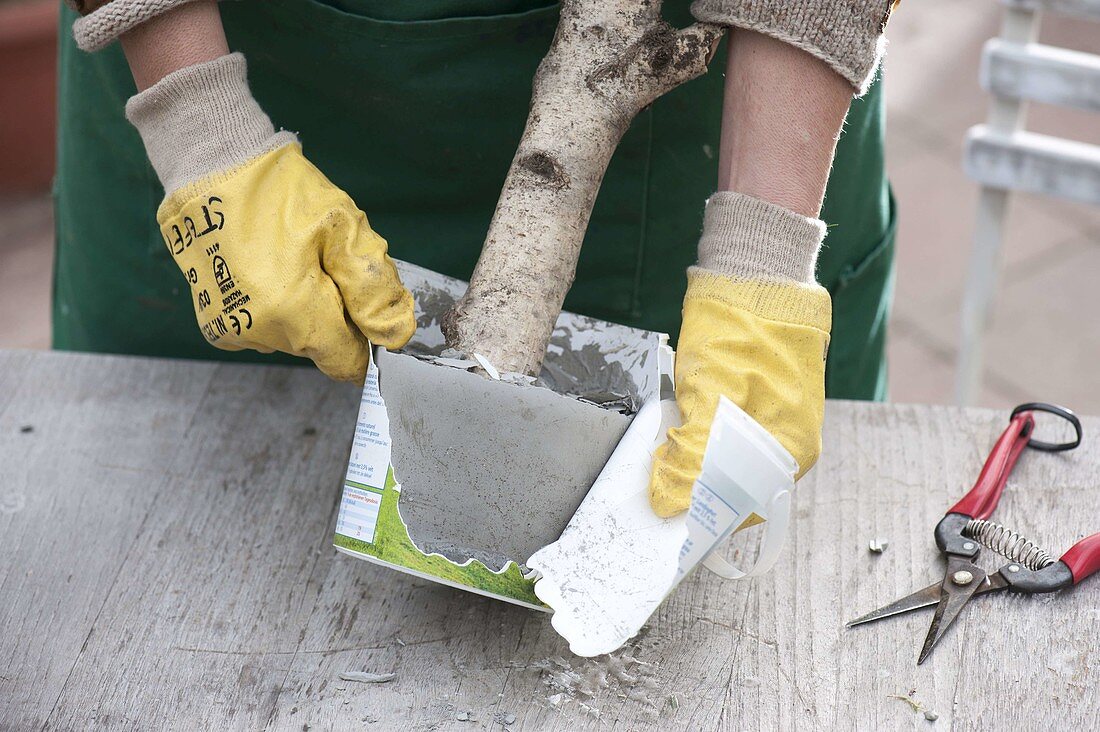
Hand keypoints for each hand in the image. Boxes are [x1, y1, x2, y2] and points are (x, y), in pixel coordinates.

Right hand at [127, 53, 413, 381]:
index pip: (347, 362)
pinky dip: (274, 309)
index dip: (363, 335)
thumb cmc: (283, 193)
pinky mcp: (216, 325)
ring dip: (302, 311)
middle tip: (319, 263)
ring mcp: (234, 331)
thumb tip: (397, 337)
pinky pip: (264, 330)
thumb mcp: (343, 230)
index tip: (357, 300)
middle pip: (320, 347)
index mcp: (296, 314)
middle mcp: (262, 334)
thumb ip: (374, 289)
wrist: (212, 168)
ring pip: (292, 338)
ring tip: (287, 261)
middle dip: (332, 314)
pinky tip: (265, 270)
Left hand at [647, 193, 831, 516]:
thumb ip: (692, 454)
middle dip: (692, 487)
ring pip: (725, 461)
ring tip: (663, 451)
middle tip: (655, 480)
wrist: (755, 275)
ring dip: (691, 460)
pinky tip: (678, 425)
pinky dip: (698, 435)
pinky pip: (725, 435)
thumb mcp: (710, 397)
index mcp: (790, 449)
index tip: (662, 515)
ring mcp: (776, 420)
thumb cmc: (740, 331)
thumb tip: (669, 503)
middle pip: (734, 487)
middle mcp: (789, 442)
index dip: (700, 512)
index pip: (742, 506)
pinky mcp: (758, 401)